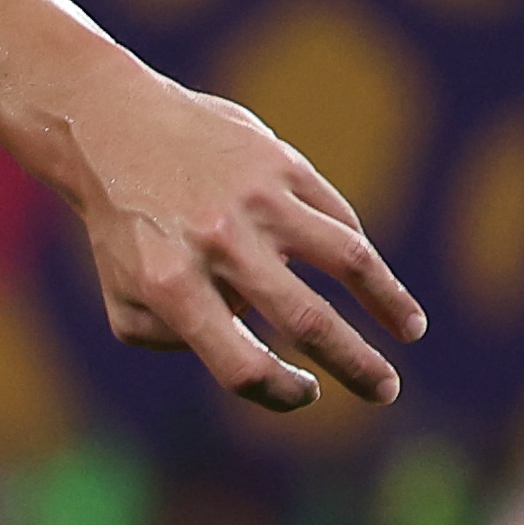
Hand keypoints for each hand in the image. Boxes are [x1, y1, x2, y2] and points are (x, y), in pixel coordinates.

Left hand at [63, 66, 424, 412]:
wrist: (113, 129)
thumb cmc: (123, 229)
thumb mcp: (126, 298)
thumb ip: (177, 341)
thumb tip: (253, 353)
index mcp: (172, 286)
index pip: (242, 365)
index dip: (281, 393)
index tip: (306, 394)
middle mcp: (218, 244)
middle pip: (307, 321)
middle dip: (357, 365)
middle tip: (386, 391)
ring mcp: (255, 199)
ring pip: (348, 258)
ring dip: (390, 301)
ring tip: (410, 330)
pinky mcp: (279, 162)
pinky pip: (335, 216)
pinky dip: (355, 251)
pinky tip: (370, 278)